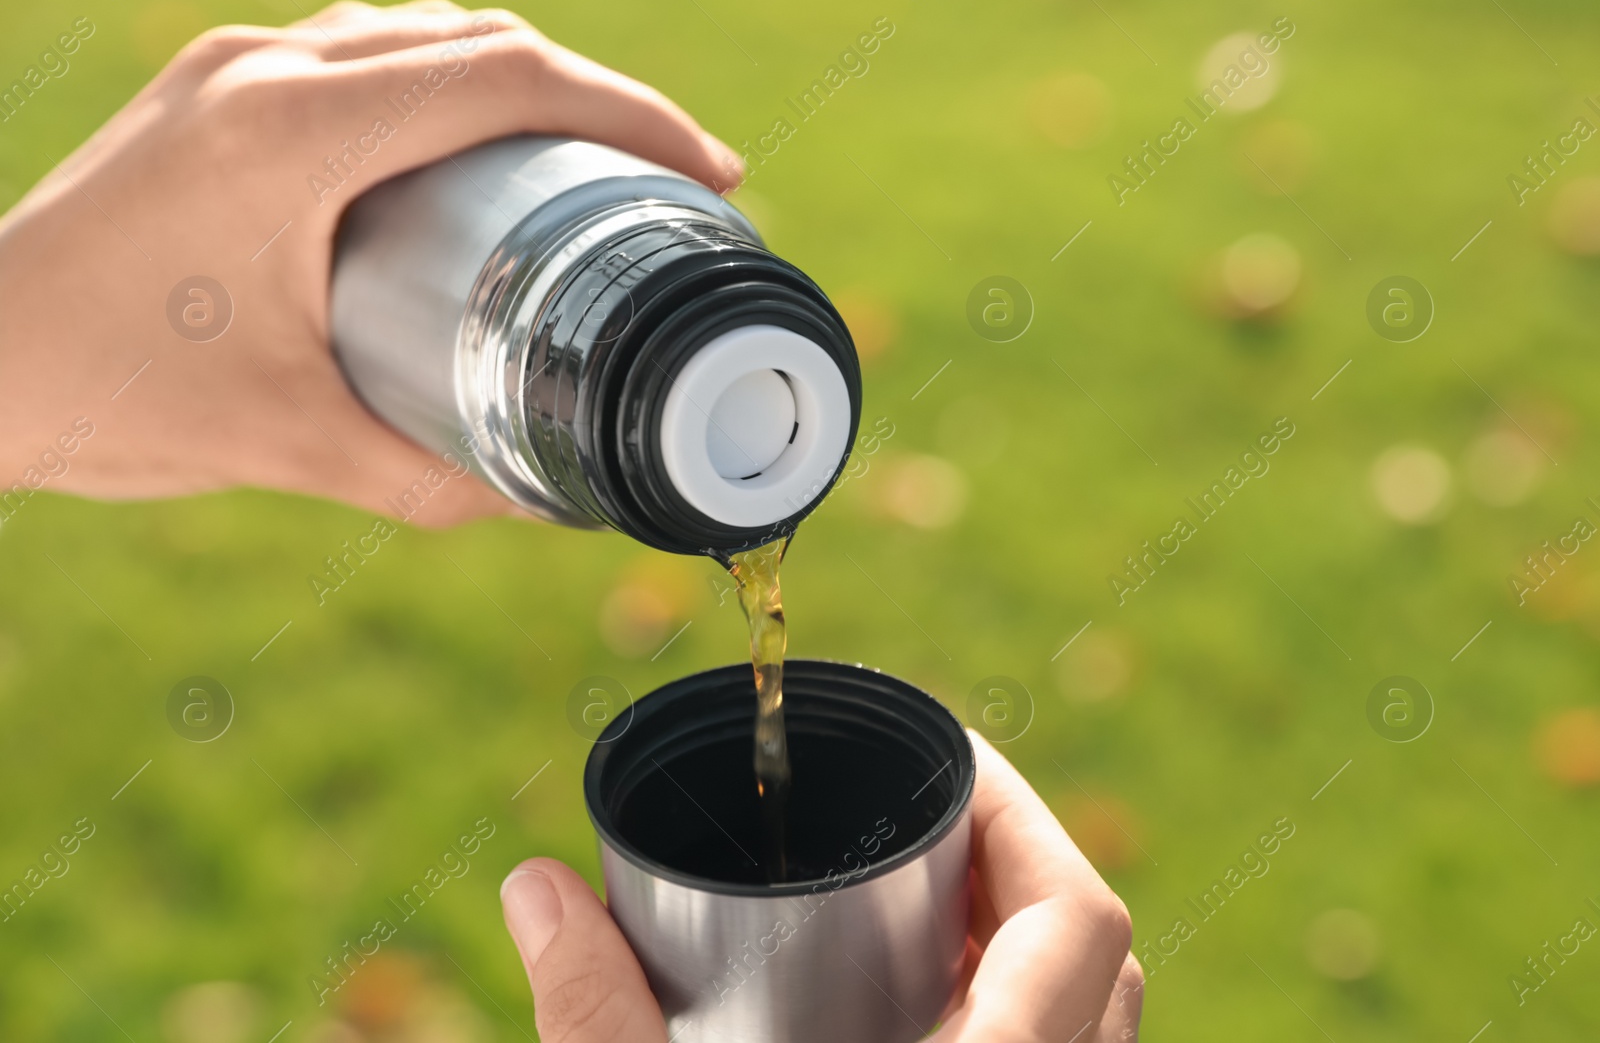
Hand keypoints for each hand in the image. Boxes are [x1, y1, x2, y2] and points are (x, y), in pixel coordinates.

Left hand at [0, 0, 741, 525]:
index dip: (631, 114)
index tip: (707, 170)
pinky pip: (363, 53)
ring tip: (586, 162)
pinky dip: (445, 86)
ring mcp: (233, 68)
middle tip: (669, 177)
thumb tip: (552, 507)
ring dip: (520, 82)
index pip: (507, 77)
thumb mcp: (294, 450)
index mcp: (294, 137)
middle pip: (480, 38)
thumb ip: (435, 484)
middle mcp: (267, 72)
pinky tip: (469, 156)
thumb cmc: (103, 398)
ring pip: (420, 32)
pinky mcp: (213, 89)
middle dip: (597, 97)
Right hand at [499, 731, 1142, 1041]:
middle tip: (924, 803)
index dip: (1024, 815)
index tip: (943, 754)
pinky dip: (1017, 993)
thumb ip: (599, 1022)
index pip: (1078, 918)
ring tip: (923, 882)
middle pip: (1102, 950)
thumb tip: (536, 887)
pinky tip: (925, 987)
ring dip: (1027, 925)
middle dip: (1019, 852)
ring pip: (1098, 1009)